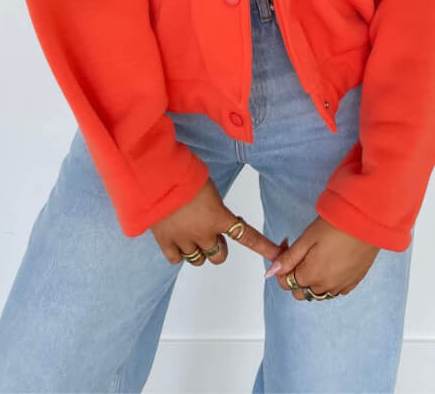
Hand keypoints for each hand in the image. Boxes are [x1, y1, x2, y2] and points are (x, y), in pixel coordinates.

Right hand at [150, 177, 284, 268]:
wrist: (157, 176)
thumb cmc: (184, 173)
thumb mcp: (208, 185)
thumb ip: (214, 204)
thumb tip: (213, 211)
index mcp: (219, 217)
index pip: (248, 237)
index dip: (264, 248)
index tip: (278, 258)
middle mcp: (204, 233)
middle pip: (219, 256)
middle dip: (218, 246)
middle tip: (210, 232)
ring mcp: (184, 240)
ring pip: (198, 260)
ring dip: (198, 250)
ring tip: (191, 234)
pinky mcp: (165, 241)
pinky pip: (176, 260)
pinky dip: (178, 253)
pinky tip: (177, 239)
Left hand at [264, 216, 379, 299]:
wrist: (367, 222)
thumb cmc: (336, 225)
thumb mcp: (307, 238)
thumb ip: (289, 258)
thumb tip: (271, 272)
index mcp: (311, 276)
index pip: (287, 283)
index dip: (282, 268)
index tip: (286, 250)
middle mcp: (326, 286)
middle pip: (301, 292)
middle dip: (296, 277)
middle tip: (301, 255)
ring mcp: (341, 286)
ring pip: (318, 293)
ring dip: (312, 282)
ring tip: (317, 258)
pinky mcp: (354, 282)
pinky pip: (336, 290)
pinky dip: (329, 283)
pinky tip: (332, 264)